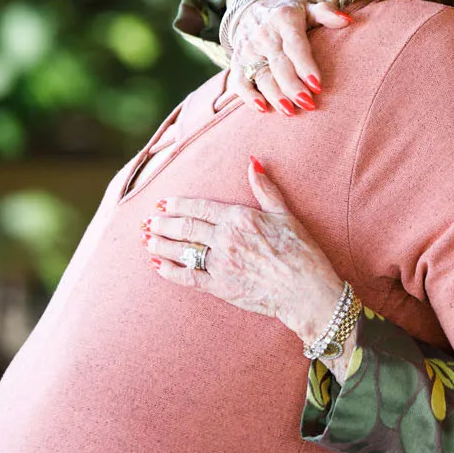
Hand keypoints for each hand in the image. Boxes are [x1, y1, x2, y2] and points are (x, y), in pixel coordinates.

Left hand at [143, 158, 345, 347]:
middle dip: (164, 224)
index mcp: (239, 218)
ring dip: (161, 244)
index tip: (165, 203)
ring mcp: (221, 264)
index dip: (179, 205)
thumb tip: (253, 162)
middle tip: (149, 221)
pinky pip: (188, 277)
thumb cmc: (300, 250)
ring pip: (182, 251)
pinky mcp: (221, 287)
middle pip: (186, 228)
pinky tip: (158, 266)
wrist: (306, 289)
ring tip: (147, 240)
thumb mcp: (285, 214)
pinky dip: (170, 271)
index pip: (201, 208)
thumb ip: (265, 188)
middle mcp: (225, 239)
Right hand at [224, 0, 350, 114]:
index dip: (305, 66)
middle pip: (279, 64)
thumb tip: (347, 20)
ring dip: (274, 95)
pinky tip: (262, 108)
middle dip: (292, 86)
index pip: (295, 45)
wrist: (251, 7)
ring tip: (290, 111)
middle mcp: (264, 34)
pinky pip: (239, 80)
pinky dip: (248, 96)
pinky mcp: (238, 60)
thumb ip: (326, 13)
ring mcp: (249, 48)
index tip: (317, 86)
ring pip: (260, 75)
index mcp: (283, 19)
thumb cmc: (288, 13)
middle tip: (308, 104)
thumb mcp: (307, 8)